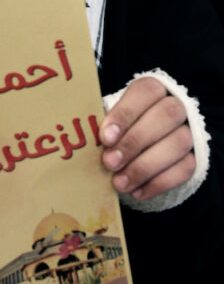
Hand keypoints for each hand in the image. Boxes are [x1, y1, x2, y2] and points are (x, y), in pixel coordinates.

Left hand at [100, 76, 194, 200]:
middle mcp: (176, 107)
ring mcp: (188, 132)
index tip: (105, 137)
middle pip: (165, 115)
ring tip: (120, 183)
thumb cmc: (119, 131)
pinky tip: (136, 192)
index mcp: (153, 91)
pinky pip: (184, 169)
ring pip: (177, 143)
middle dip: (134, 142)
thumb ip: (105, 128)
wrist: (141, 150)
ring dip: (144, 166)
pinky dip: (157, 183)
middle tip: (110, 163)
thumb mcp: (110, 123)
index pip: (145, 92)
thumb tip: (89, 141)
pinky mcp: (194, 157)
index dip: (125, 113)